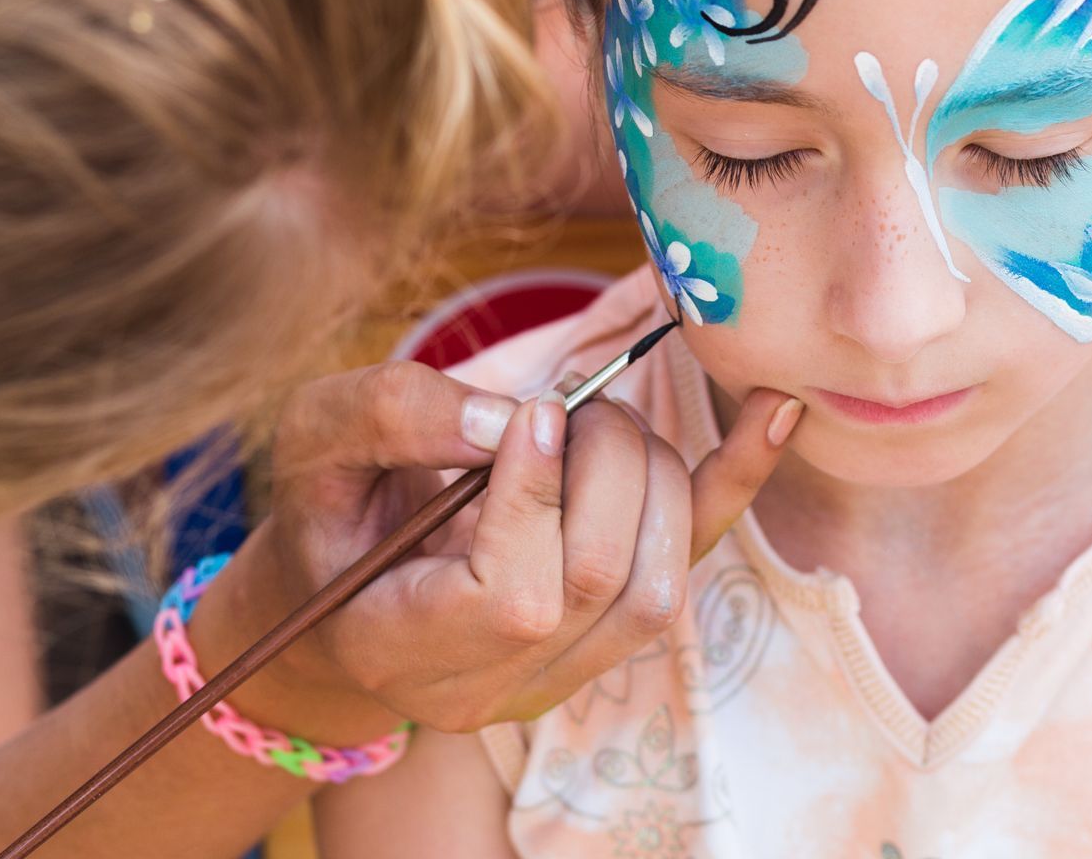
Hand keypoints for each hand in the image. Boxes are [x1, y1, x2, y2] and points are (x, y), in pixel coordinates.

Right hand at [192, 359, 800, 739]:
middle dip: (606, 464)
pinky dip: (736, 481)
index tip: (534, 413)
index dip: (540, 498)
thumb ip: (395, 416)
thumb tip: (516, 416)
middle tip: (568, 406)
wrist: (344, 593)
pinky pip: (694, 561)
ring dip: (650, 471)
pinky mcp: (614, 634)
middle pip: (602, 580)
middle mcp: (494, 686)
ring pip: (658, 581)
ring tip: (593, 423)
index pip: (517, 601)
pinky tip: (776, 412)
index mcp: (404, 646)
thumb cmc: (327, 512)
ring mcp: (564, 673)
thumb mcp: (315, 445)